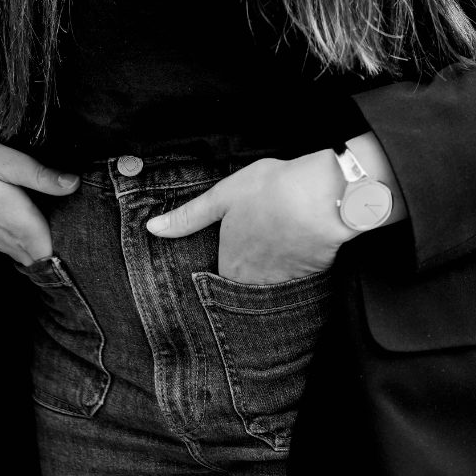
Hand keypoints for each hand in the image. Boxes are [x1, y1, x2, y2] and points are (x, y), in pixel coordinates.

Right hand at [0, 129, 78, 265]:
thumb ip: (39, 175)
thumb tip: (75, 185)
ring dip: (43, 246)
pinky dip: (26, 242)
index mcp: (17, 222)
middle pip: (42, 257)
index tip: (89, 238)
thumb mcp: (4, 159)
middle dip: (62, 251)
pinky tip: (34, 223)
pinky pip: (12, 247)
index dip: (72, 249)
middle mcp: (5, 238)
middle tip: (83, 235)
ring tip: (64, 229)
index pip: (53, 253)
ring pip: (26, 254)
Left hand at [146, 151, 350, 283]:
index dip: (220, 264)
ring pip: (269, 284)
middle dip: (244, 274)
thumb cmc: (269, 191)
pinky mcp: (311, 275)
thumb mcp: (222, 196)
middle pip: (243, 284)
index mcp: (230, 265)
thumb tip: (152, 229)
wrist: (322, 197)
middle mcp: (255, 282)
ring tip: (272, 248)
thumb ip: (188, 217)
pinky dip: (294, 267)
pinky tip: (296, 247)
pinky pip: (296, 279)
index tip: (223, 256)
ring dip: (269, 271)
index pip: (217, 278)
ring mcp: (285, 282)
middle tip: (252, 249)